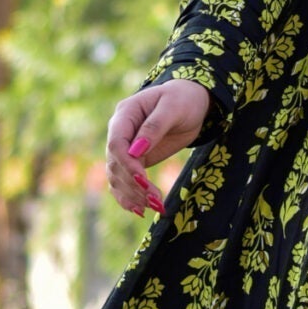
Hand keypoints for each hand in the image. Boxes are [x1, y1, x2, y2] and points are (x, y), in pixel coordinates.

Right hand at [105, 78, 211, 216]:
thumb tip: (136, 152)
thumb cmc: (183, 98)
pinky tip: (139, 210)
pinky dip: (129, 197)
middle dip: (134, 184)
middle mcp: (120, 132)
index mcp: (125, 114)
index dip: (126, 164)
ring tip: (155, 206)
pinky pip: (125, 181)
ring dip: (132, 194)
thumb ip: (154, 127)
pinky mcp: (136, 160)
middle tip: (156, 200)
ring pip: (117, 176)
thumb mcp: (172, 107)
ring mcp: (126, 147)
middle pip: (115, 164)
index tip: (143, 180)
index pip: (116, 143)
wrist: (192, 102)